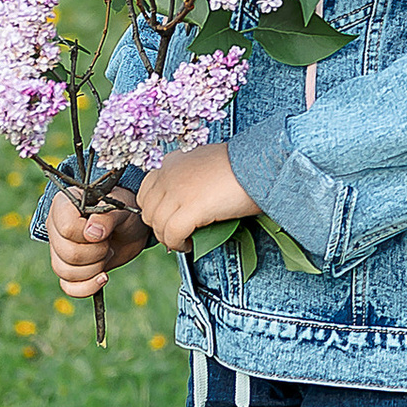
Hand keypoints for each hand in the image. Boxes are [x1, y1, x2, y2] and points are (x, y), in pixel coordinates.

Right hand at [45, 186, 155, 298]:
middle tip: (108, 242)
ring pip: (65, 272)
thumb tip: (92, 233)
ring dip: (94, 268)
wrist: (131, 227)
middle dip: (96, 252)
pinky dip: (88, 287)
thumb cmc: (123, 210)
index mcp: (64, 207)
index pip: (67, 228)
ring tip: (107, 252)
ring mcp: (58, 252)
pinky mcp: (68, 271)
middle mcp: (55, 229)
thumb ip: (107, 217)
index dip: (88, 235)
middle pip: (67, 253)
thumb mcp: (121, 207)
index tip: (104, 232)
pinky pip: (69, 287)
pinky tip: (103, 278)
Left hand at [135, 144, 252, 252]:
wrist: (261, 164)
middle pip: (148, 210)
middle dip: (160, 226)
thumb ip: (187, 177)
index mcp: (171, 162)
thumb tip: (182, 202)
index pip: (146, 191)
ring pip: (158, 225)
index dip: (155, 210)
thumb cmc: (240, 165)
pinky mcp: (191, 207)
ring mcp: (178, 190)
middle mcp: (169, 174)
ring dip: (169, 238)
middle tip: (176, 234)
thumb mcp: (204, 163)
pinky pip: (172, 234)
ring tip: (184, 242)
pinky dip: (178, 244)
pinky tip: (189, 245)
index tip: (169, 220)